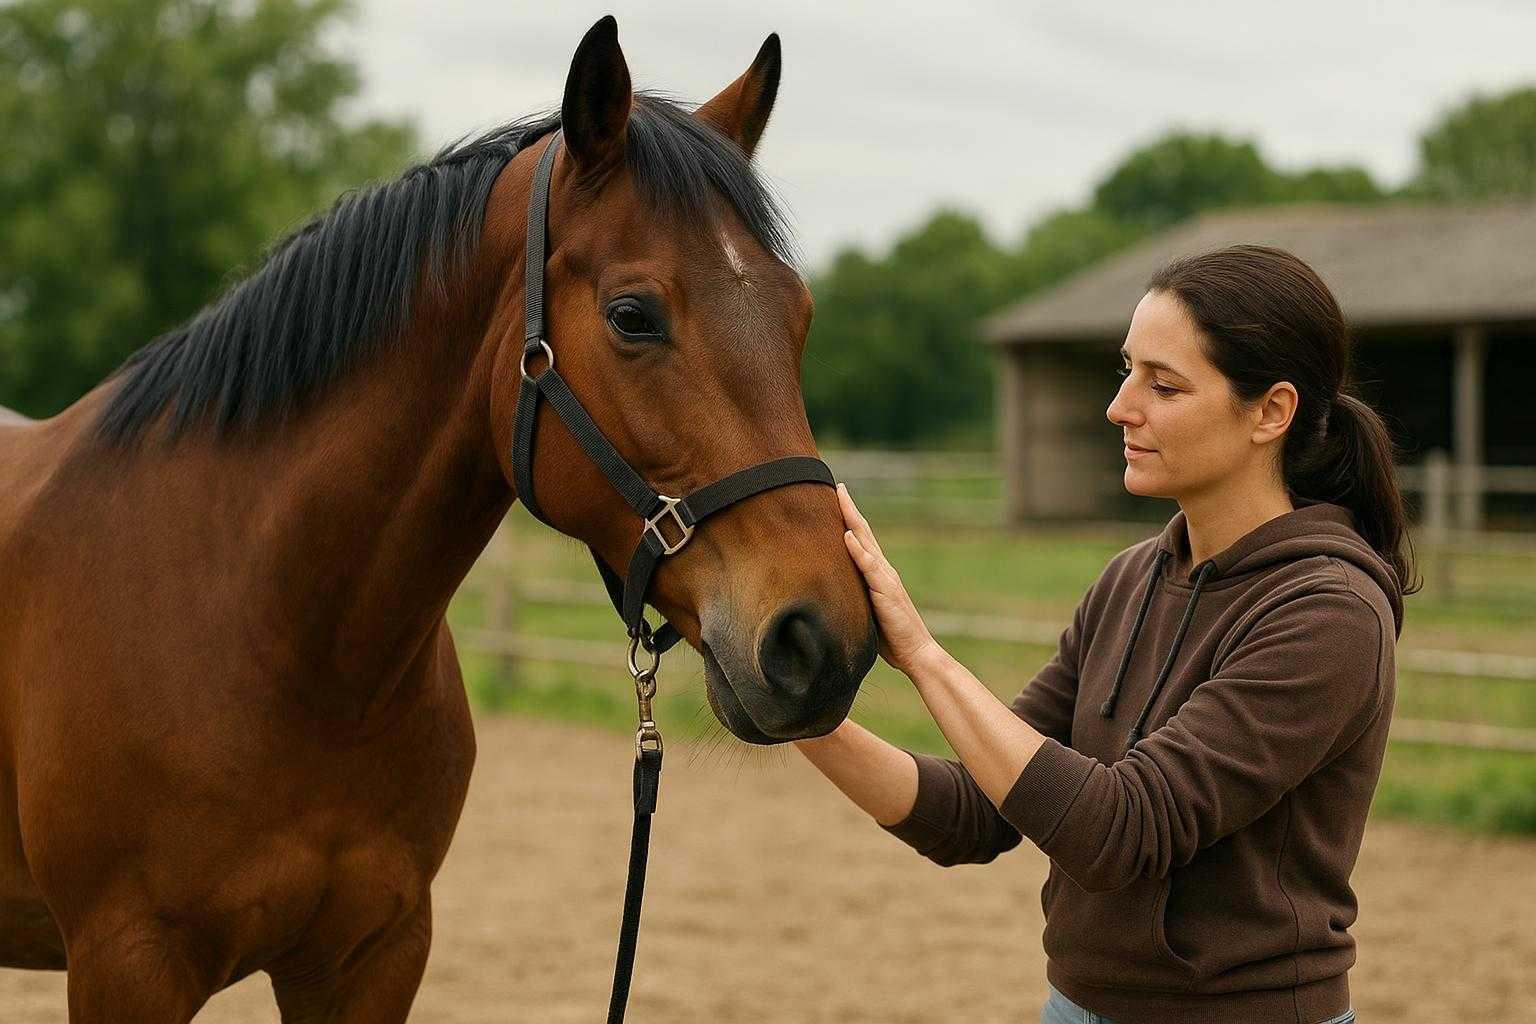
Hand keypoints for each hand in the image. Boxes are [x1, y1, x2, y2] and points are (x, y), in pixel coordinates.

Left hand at [837, 482, 938, 675]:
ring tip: (841, 498)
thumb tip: (833, 592)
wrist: (916, 652)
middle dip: (850, 508)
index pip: (860, 540)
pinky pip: (869, 567)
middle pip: (864, 532)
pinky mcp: (885, 592)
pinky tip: (847, 535)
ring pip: (866, 542)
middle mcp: (883, 570)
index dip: (849, 519)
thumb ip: (855, 596)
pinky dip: (858, 550)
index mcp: (877, 574)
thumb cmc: (891, 636)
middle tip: (837, 486)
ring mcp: (885, 579)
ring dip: (852, 519)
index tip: (836, 499)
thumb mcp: (867, 610)